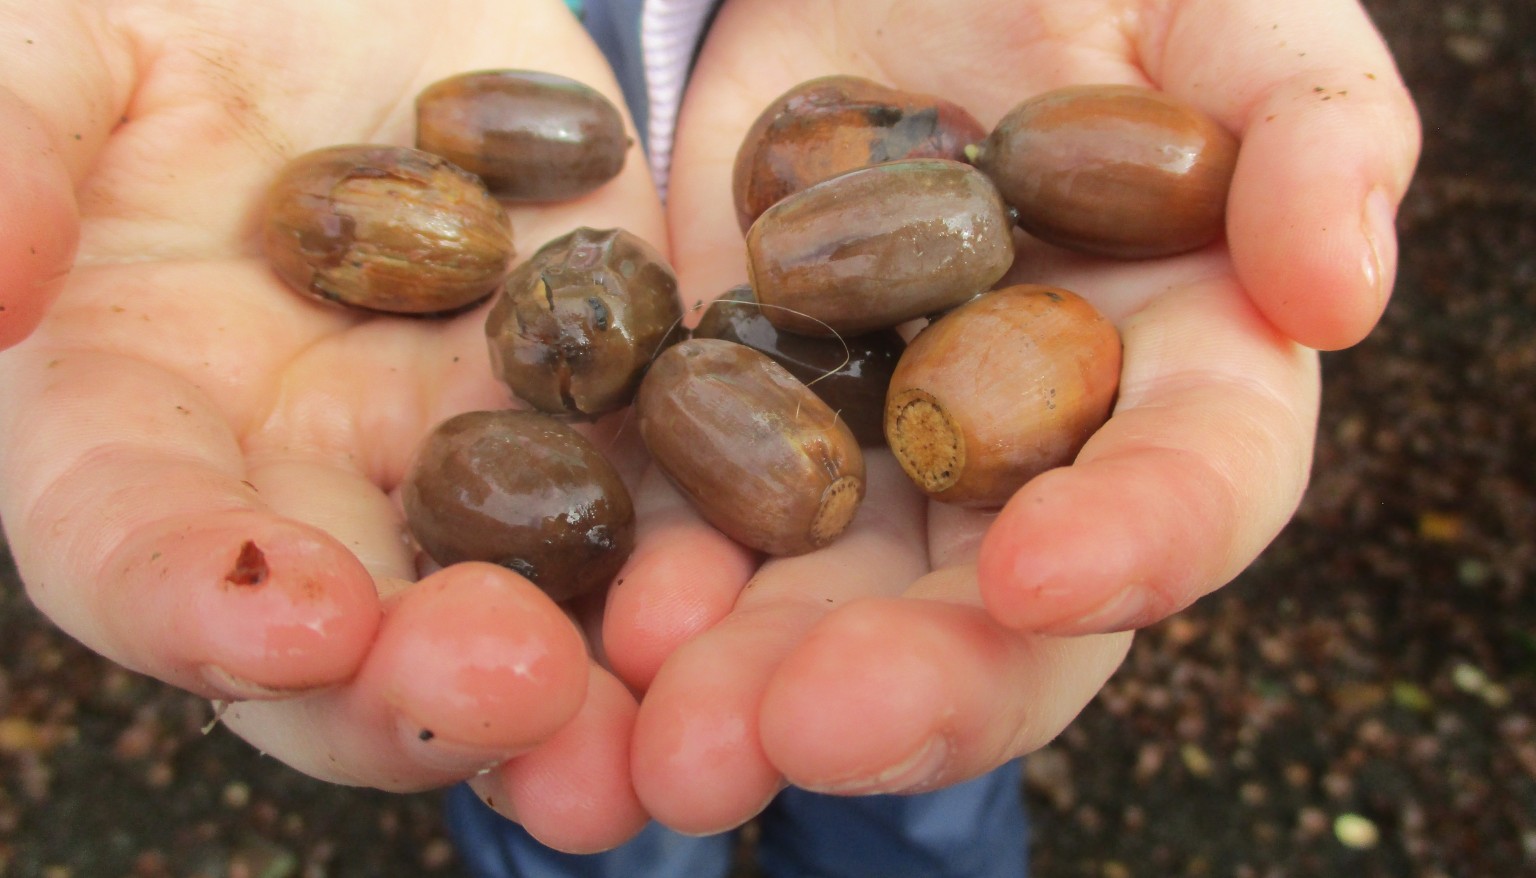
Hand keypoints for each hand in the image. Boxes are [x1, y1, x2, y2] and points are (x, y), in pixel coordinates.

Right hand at [0, 0, 662, 851]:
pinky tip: (760, 593)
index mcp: (142, 413)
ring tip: (652, 723)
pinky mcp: (606, 390)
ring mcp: (470, 441)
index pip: (135, 543)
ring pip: (516, 599)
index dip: (189, 598)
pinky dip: (705, 559)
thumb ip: (10, 146)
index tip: (277, 622)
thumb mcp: (67, 44)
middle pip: (347, 634)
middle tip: (511, 689)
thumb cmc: (177, 8)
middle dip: (419, 683)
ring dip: (585, 675)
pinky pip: (659, 490)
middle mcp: (310, 470)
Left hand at [599, 0, 1419, 834]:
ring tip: (670, 743)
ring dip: (748, 684)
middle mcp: (1024, 451)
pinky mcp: (728, 413)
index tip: (1041, 573)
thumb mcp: (1224, 9)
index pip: (1190, 485)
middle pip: (990, 611)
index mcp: (1174, 368)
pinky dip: (637, 588)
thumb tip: (1337, 292)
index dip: (1137, 540)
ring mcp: (864, 447)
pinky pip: (684, 519)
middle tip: (804, 732)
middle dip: (911, 683)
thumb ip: (1312, 129)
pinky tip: (593, 638)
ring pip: (824, 603)